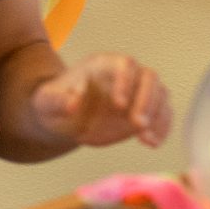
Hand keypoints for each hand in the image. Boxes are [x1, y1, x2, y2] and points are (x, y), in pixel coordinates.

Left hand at [29, 54, 171, 149]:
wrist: (65, 119)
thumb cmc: (55, 104)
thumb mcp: (46, 102)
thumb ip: (57, 100)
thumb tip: (73, 104)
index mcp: (103, 65)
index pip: (124, 64)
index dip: (125, 82)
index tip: (119, 105)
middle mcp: (127, 75)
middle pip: (149, 78)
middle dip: (147, 101)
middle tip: (137, 125)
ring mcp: (139, 92)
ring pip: (161, 95)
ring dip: (158, 117)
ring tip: (146, 140)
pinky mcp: (146, 111)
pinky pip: (163, 115)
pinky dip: (161, 129)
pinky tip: (152, 144)